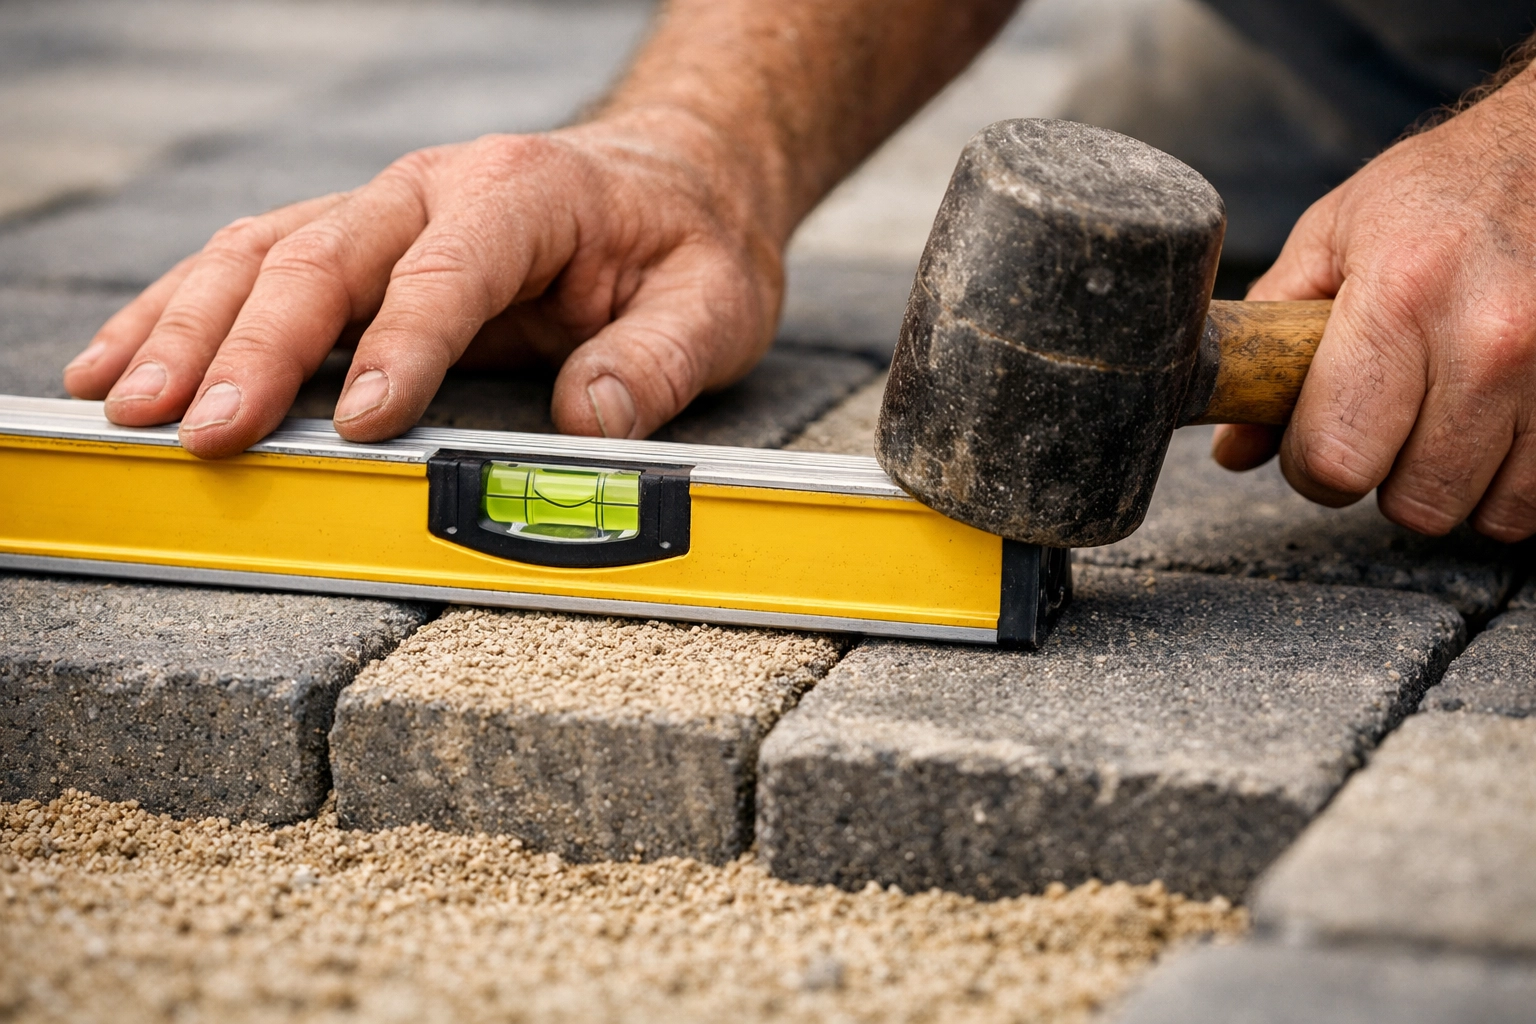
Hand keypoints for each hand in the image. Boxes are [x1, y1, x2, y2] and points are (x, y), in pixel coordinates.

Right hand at [62, 111, 782, 456]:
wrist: (673, 181)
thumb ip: (657, 360)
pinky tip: (124, 361)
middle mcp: (438, 189)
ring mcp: (389, 212)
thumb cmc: (688, 243)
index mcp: (527, 192)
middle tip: (205, 428)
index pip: (449, 267)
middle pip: (325, 254)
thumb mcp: (713, 304)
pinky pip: (257, 267)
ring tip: (128, 404)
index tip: (364, 423)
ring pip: (264, 255)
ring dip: (190, 328)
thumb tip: (590, 426)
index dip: (403, 343)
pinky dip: (185, 312)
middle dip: (257, 344)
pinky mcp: (363, 246)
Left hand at [1212, 68, 1535, 541]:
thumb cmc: (1439, 191)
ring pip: (1490, 513)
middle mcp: (1491, 340)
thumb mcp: (1332, 238)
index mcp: (1401, 297)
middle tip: (1386, 424)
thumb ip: (1270, 341)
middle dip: (1386, 477)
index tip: (1318, 436)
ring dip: (1457, 482)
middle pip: (1416, 501)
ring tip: (1446, 415)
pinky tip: (1495, 424)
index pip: (1337, 458)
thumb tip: (1235, 449)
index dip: (1312, 464)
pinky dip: (1516, 478)